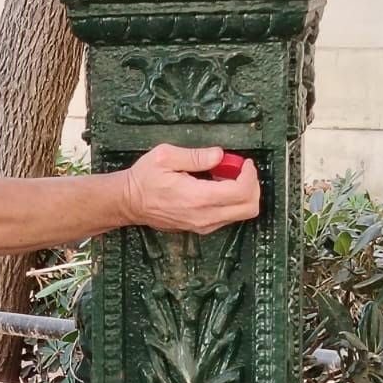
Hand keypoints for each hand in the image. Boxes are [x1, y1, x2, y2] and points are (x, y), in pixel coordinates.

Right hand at [122, 145, 259, 233]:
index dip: (249, 175)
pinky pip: (229, 217)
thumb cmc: (144, 179)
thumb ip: (195, 156)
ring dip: (242, 193)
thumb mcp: (165, 156)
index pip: (241, 192)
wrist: (129, 203)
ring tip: (226, 176)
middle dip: (252, 186)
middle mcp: (204, 216)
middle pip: (249, 208)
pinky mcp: (201, 228)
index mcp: (197, 197)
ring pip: (242, 214)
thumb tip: (219, 155)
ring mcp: (204, 225)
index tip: (244, 162)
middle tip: (240, 169)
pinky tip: (217, 187)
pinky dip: (232, 201)